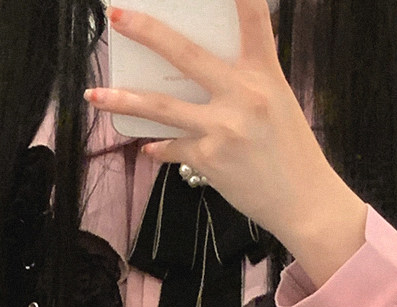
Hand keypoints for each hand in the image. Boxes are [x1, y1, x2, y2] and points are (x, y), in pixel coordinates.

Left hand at [87, 0, 367, 285]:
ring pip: (161, 107)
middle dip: (148, 32)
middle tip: (118, 17)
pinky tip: (148, 147)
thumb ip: (243, 84)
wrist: (302, 199)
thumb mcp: (277, 102)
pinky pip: (170, 147)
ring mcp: (221, 127)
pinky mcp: (207, 158)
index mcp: (266, 74)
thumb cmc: (290, 150)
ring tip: (94, 94)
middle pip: (186, 55)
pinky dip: (158, 146)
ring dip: (123, 100)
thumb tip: (199, 77)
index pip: (254, 20)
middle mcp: (242, 94)